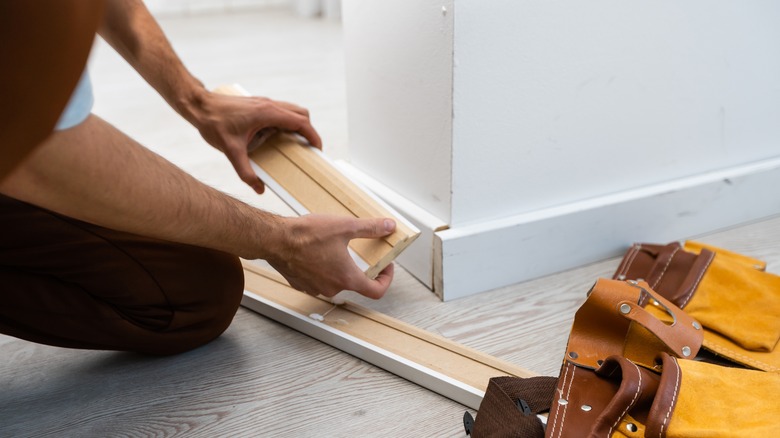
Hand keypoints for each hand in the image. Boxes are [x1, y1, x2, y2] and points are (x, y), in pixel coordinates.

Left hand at [189, 91, 321, 193]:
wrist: (198, 105)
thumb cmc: (213, 123)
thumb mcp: (230, 151)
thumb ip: (245, 172)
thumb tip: (259, 189)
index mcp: (268, 113)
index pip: (301, 122)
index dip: (313, 136)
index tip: (317, 149)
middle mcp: (269, 105)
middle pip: (301, 114)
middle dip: (309, 130)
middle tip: (308, 148)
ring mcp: (264, 103)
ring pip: (292, 110)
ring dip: (298, 125)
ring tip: (294, 143)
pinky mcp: (258, 104)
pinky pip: (280, 111)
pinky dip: (286, 122)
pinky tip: (275, 136)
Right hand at [268, 215, 395, 298]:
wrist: (276, 239)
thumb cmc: (306, 235)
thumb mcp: (345, 226)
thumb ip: (370, 228)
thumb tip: (388, 226)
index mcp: (347, 277)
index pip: (376, 291)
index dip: (386, 280)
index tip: (385, 268)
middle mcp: (332, 287)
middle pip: (356, 283)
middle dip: (361, 268)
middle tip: (361, 252)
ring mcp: (315, 288)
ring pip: (335, 281)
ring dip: (339, 268)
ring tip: (335, 249)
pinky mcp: (301, 284)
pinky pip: (318, 280)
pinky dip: (322, 269)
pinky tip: (317, 253)